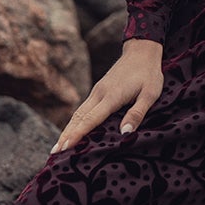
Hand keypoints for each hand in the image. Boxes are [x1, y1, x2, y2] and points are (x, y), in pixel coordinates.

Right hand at [49, 37, 163, 152]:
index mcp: (112, 96)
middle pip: (78, 117)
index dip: (77, 134)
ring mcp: (97, 91)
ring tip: (57, 147)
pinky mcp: (98, 91)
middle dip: (65, 135)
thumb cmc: (149, 74)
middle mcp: (99, 94)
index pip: (91, 119)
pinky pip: (83, 109)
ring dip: (67, 129)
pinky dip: (75, 122)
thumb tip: (124, 133)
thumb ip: (137, 113)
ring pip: (78, 113)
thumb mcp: (150, 94)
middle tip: (54, 153)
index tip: (65, 147)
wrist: (141, 51)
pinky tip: (72, 131)